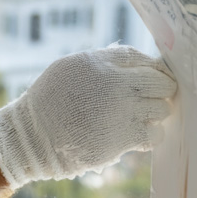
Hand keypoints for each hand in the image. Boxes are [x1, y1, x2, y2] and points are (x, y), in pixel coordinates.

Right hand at [0, 45, 176, 186]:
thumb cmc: (49, 101)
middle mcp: (114, 85)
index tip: (155, 75)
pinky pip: (155, 134)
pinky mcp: (123, 139)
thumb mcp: (69, 68)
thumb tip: (134, 62)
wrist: (34, 137)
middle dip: (161, 88)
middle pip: (160, 82)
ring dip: (157, 112)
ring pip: (162, 109)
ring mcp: (121, 112)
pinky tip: (141, 132)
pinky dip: (152, 134)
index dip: (153, 67)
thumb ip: (101, 61)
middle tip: (156, 95)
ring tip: (143, 115)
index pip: (142, 58)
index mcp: (98, 63)